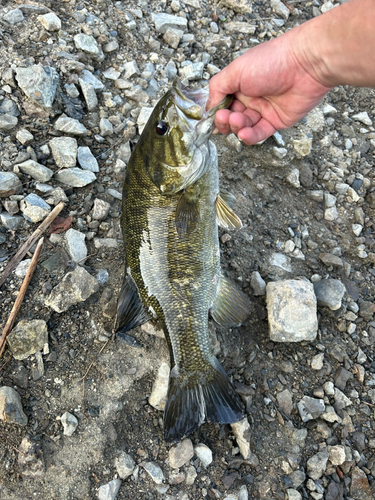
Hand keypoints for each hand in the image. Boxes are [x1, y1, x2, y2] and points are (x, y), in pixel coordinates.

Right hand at [208, 29, 331, 144]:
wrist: (306, 65)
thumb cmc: (272, 61)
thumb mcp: (236, 70)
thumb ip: (217, 88)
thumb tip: (210, 107)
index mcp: (240, 83)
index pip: (221, 103)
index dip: (216, 111)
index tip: (213, 116)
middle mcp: (251, 97)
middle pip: (231, 117)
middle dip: (224, 121)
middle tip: (224, 117)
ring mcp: (264, 110)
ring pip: (243, 127)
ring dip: (236, 127)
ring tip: (237, 120)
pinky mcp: (276, 122)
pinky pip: (259, 134)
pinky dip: (249, 136)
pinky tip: (244, 133)